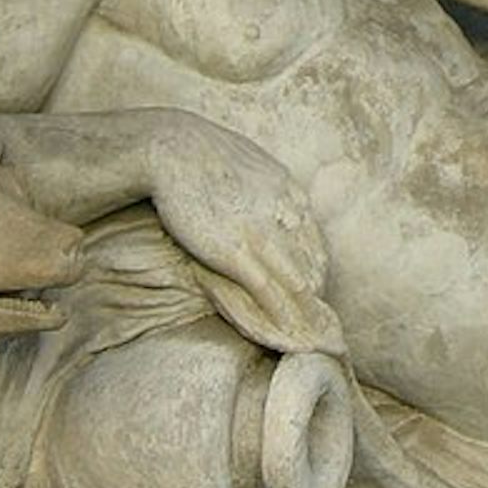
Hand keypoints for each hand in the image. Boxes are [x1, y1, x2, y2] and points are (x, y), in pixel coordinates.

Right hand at [144, 114, 343, 358]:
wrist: (170, 146)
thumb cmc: (195, 152)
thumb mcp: (244, 161)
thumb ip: (261, 184)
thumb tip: (263, 194)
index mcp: (287, 189)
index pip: (314, 240)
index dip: (315, 269)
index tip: (312, 290)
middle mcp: (282, 212)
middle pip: (311, 264)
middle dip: (316, 298)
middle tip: (318, 325)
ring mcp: (260, 232)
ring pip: (295, 283)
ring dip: (305, 316)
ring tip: (312, 341)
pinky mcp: (235, 251)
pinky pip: (267, 291)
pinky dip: (280, 317)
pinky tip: (286, 335)